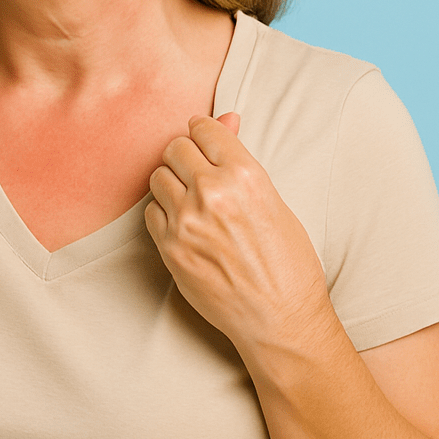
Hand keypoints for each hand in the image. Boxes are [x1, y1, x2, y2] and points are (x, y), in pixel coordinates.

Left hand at [145, 113, 334, 360]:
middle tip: (195, 169)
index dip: (202, 131)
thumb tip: (225, 119)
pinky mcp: (170, 247)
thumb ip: (241, 161)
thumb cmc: (287, 262)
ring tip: (190, 198)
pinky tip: (183, 223)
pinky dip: (163, 212)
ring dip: (171, 181)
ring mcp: (187, 220)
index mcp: (245, 176)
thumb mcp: (273, 201)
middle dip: (184, 154)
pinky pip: (151, 211)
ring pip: (159, 176)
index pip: (205, 129)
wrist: (280, 319)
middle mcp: (213, 192)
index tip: (200, 136)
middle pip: (176, 148)